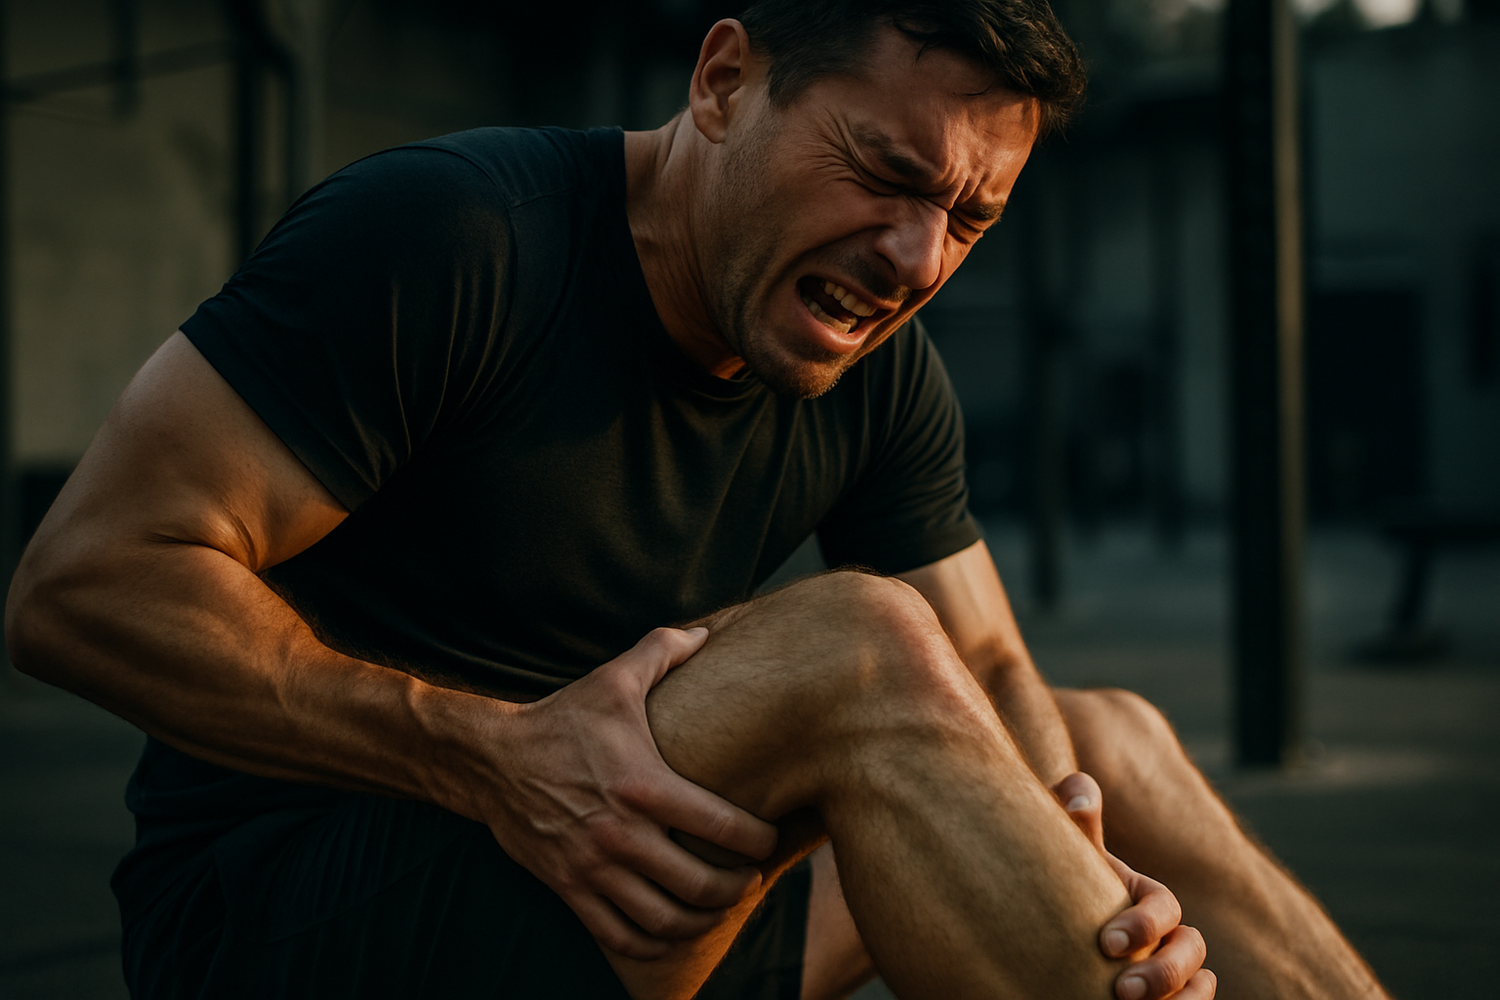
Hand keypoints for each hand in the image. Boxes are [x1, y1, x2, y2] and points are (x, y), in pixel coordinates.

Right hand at [477, 626, 778, 958]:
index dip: (759, 840)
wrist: (493, 760)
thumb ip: (664, 651)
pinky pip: (620, 936)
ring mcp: (594, 867)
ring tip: (717, 904)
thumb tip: (709, 634)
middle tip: (749, 877)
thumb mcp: (613, 680)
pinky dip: (654, 942)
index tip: (769, 838)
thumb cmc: (563, 720)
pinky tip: (671, 927)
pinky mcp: (570, 888)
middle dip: (737, 887)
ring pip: (665, 919)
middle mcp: (621, 833)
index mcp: (643, 784)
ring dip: (701, 919)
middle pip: (700, 884)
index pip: (723, 827)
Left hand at [1054, 772, 1216, 999]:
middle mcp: (1168, 934)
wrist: (1047, 928)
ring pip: (1202, 984)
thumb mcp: (1064, 852)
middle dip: (1165, 973)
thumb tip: (1078, 800)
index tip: (1105, 943)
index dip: (1145, 925)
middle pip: (1193, 950)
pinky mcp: (1165, 994)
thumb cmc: (1059, 884)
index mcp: (1146, 896)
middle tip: (1122, 992)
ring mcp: (1171, 969)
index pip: (1165, 907)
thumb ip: (1070, 813)